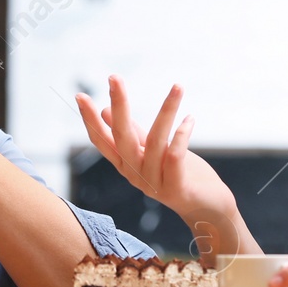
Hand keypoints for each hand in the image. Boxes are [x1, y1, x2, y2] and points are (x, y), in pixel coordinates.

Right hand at [75, 76, 249, 262]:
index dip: (89, 120)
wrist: (207, 208)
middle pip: (122, 137)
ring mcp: (154, 183)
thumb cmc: (181, 175)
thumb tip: (106, 110)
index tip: (80, 95)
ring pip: (156, 141)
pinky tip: (189, 118)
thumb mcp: (153, 151)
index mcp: (126, 165)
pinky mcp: (176, 189)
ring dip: (167, 110)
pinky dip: (181, 135)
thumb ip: (133, 133)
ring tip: (177, 87)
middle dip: (119, 105)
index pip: (102, 141)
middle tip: (114, 77)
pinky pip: (175, 157)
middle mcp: (135, 174)